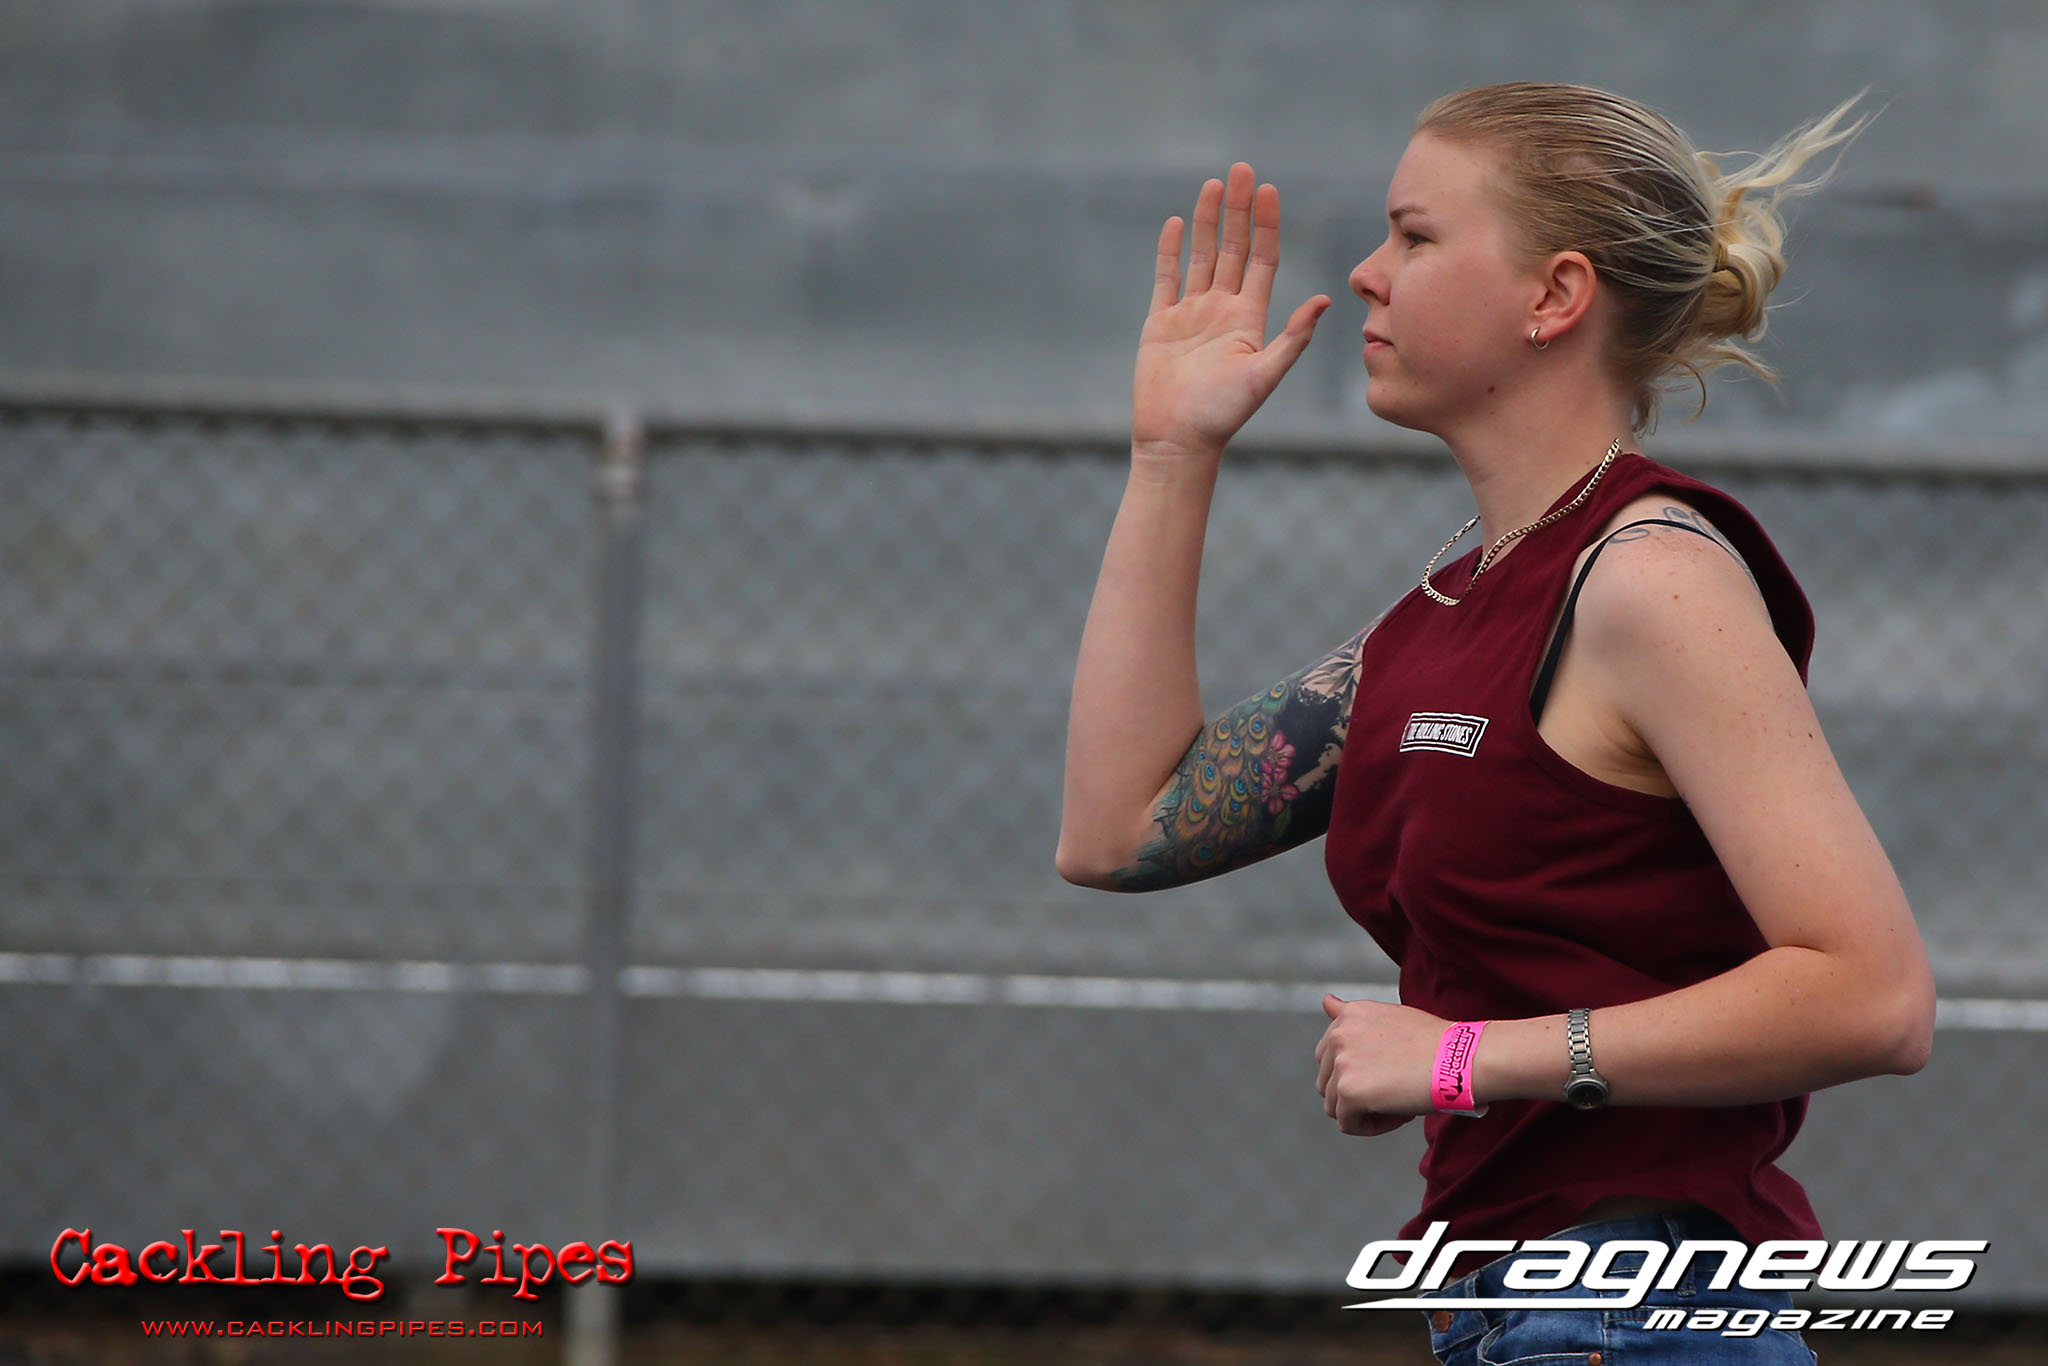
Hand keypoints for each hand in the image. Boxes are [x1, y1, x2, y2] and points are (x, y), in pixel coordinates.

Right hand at [1132, 162, 1330, 462]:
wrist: (1177, 440)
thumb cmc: (1223, 415)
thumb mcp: (1264, 375)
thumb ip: (1293, 338)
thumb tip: (1325, 300)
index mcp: (1249, 319)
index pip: (1262, 260)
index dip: (1267, 225)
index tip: (1269, 190)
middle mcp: (1223, 311)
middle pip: (1233, 249)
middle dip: (1238, 210)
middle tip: (1242, 170)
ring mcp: (1191, 315)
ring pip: (1201, 256)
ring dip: (1208, 221)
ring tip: (1213, 185)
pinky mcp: (1161, 324)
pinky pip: (1167, 279)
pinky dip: (1171, 251)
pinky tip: (1178, 222)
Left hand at [1315, 992, 1444, 1135]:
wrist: (1461, 1059)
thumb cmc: (1437, 1044)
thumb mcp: (1390, 1018)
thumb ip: (1353, 1015)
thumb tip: (1325, 1000)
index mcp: (1349, 1015)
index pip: (1329, 1057)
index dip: (1359, 1073)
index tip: (1390, 1073)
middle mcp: (1339, 1034)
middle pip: (1327, 1082)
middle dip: (1357, 1093)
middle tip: (1396, 1090)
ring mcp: (1341, 1062)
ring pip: (1335, 1106)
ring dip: (1365, 1111)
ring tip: (1399, 1100)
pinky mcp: (1348, 1091)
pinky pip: (1347, 1124)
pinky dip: (1373, 1126)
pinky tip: (1400, 1113)